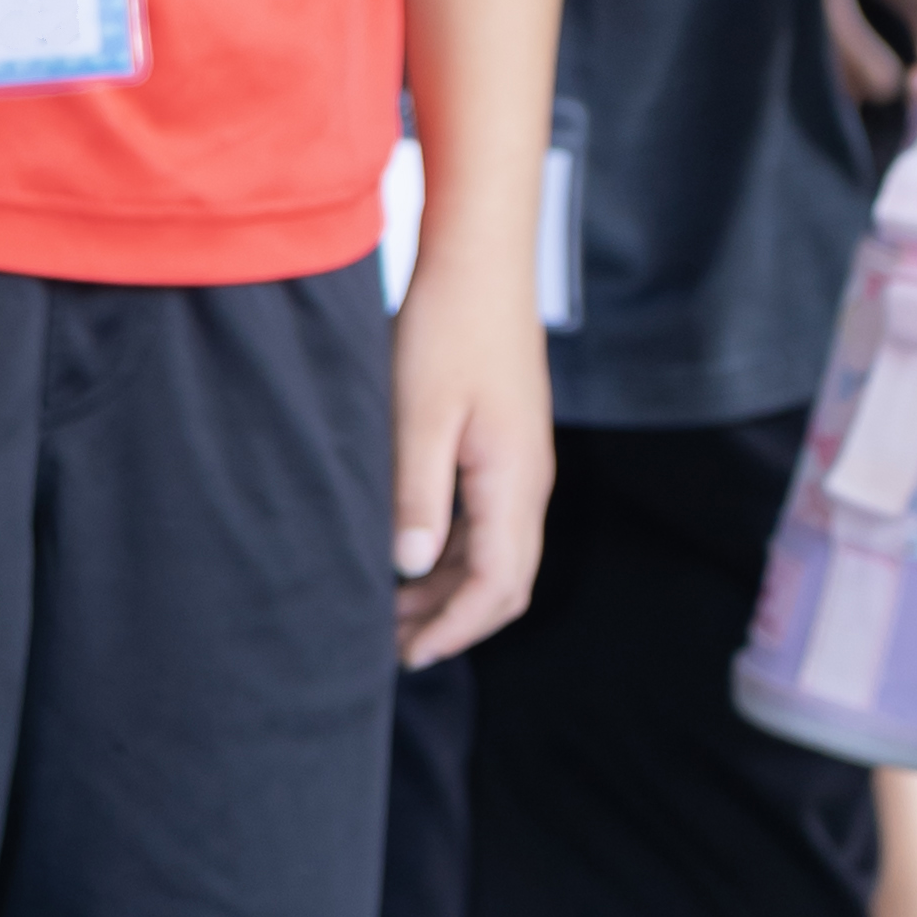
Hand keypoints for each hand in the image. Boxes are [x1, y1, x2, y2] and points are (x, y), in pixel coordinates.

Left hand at [390, 234, 550, 665]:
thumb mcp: (418, 414)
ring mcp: (521, 465)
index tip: (407, 656)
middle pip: (504, 581)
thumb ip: (416, 494)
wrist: (480, 261)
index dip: (454, 629)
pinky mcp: (505, 447)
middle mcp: (528, 483)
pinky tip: (406, 551)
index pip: (497, 588)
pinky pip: (487, 521)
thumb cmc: (446, 329)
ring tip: (388, 607)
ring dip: (447, 587)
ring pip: (494, 553)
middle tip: (390, 644)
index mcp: (514, 483)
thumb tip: (408, 568)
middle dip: (451, 620)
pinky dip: (450, 550)